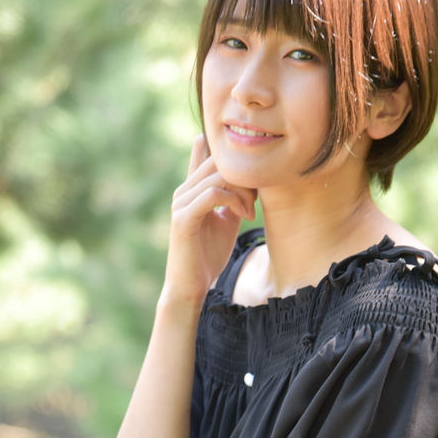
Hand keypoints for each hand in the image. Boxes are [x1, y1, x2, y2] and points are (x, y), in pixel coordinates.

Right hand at [164, 134, 255, 307]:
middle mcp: (183, 191)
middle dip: (245, 178)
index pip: (204, 153)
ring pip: (218, 176)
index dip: (227, 152)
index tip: (253, 170)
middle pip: (218, 162)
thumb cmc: (208, 256)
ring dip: (243, 192)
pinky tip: (244, 215)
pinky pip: (213, 194)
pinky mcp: (183, 217)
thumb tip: (251, 183)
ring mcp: (181, 203)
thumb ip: (233, 200)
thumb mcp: (227, 222)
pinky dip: (234, 201)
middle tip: (256, 201)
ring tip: (251, 212)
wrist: (191, 286)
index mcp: (192, 190)